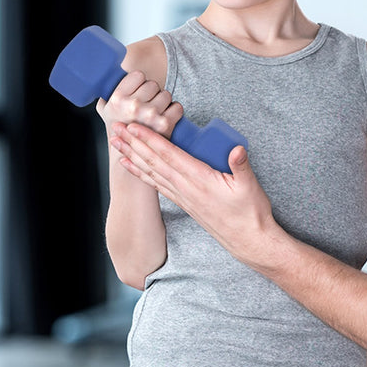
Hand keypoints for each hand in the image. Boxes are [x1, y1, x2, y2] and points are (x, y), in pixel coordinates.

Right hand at [96, 71, 182, 138]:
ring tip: (154, 112)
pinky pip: (177, 106)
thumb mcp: (104, 109)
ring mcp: (150, 115)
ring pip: (166, 94)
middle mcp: (133, 106)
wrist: (130, 153)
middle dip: (151, 93)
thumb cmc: (118, 129)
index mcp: (117, 99)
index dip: (139, 82)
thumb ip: (106, 92)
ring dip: (163, 102)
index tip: (137, 91)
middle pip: (153, 84)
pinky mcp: (165, 124)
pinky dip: (174, 111)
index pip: (138, 75)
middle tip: (146, 104)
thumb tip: (107, 74)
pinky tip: (165, 117)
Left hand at [109, 121, 279, 267]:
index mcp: (200, 180)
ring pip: (152, 173)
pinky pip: (158, 185)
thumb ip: (241, 165)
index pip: (169, 155)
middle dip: (134, 143)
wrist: (247, 240)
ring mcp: (183, 196)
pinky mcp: (184, 203)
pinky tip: (133, 167)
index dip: (150, 139)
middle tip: (116, 128)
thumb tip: (237, 149)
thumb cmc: (250, 213)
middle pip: (154, 162)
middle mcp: (186, 188)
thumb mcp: (250, 187)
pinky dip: (142, 174)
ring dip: (133, 157)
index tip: (134, 125)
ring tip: (117, 145)